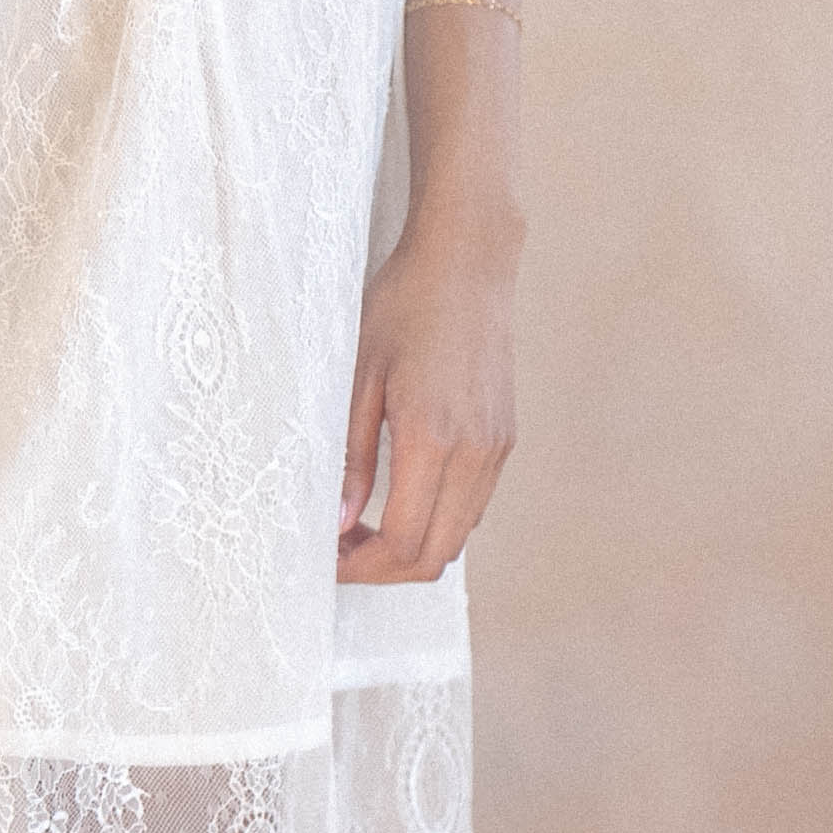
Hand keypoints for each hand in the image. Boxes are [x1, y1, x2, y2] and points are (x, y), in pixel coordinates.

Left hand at [337, 211, 519, 583]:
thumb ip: (349, 457)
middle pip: (435, 556)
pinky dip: (437, 521)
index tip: (327, 558)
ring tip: (364, 526)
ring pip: (458, 536)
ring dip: (412, 548)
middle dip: (384, 569)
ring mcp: (496, 449)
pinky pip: (473, 506)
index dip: (361, 566)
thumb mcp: (358, 376)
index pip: (402, 542)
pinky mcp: (505, 439)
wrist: (467, 262)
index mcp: (432, 439)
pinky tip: (400, 496)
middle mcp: (474, 453)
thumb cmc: (404, 306)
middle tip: (341, 550)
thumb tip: (336, 522)